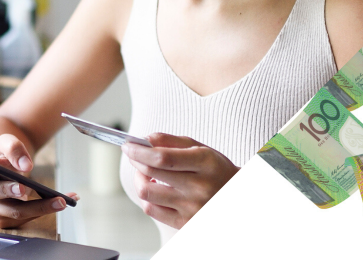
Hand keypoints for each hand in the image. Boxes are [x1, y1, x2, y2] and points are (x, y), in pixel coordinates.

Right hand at [0, 133, 78, 227]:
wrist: (10, 163)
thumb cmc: (5, 153)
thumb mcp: (9, 141)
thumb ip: (15, 148)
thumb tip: (24, 164)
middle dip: (10, 190)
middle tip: (25, 187)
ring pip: (15, 209)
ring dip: (40, 205)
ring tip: (60, 199)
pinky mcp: (6, 218)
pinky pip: (28, 216)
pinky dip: (48, 208)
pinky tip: (67, 199)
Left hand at [122, 133, 238, 228]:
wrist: (234, 196)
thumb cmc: (215, 169)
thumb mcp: (201, 149)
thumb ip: (171, 141)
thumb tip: (144, 140)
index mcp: (205, 163)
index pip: (162, 158)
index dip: (139, 151)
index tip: (128, 145)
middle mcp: (199, 187)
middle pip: (151, 174)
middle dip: (136, 161)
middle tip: (134, 154)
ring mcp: (192, 208)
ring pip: (147, 193)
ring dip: (139, 179)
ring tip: (144, 173)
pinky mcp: (184, 223)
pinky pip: (152, 210)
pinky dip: (147, 197)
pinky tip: (153, 189)